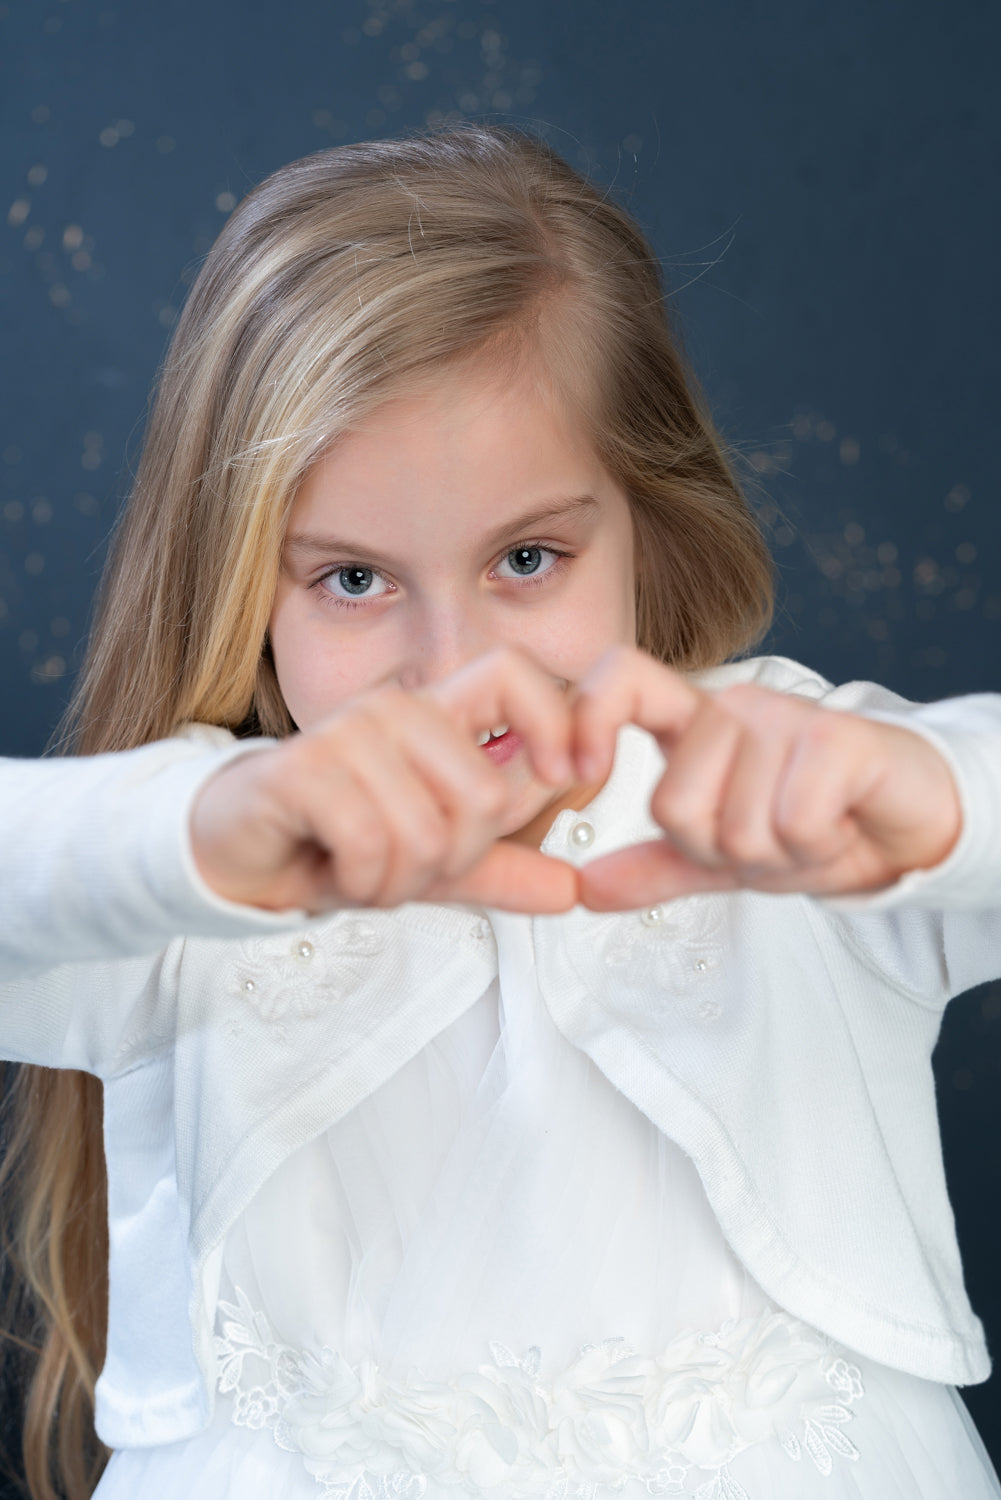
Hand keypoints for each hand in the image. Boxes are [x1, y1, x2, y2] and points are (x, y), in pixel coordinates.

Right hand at [190, 648, 576, 913]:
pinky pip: (371, 844)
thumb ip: (497, 869)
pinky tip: (334, 872)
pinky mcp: (303, 769)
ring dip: (397, 881)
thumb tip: (571, 890)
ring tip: (361, 869)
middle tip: (402, 866)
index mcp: (434, 716)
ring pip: (429, 834)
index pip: (514, 674)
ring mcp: (347, 733)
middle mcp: (394, 710)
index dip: (555, 722)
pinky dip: (361, 881)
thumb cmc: (331, 843)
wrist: (233, 855)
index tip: (570, 778)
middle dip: (451, 862)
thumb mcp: (427, 862)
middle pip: (485, 796)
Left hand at [572, 647, 962, 910]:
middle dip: (723, 851)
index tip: (583, 772)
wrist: (909, 825)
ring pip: (735, 826)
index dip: (587, 720)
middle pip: (674, 806)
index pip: (620, 680)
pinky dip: (817, 845)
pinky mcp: (837, 737)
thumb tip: (584, 888)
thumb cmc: (818, 824)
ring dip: (778, 854)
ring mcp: (784, 717)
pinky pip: (793, 821)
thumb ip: (656, 867)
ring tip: (811, 827)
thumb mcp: (726, 858)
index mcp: (694, 724)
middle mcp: (733, 709)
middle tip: (771, 835)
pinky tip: (840, 824)